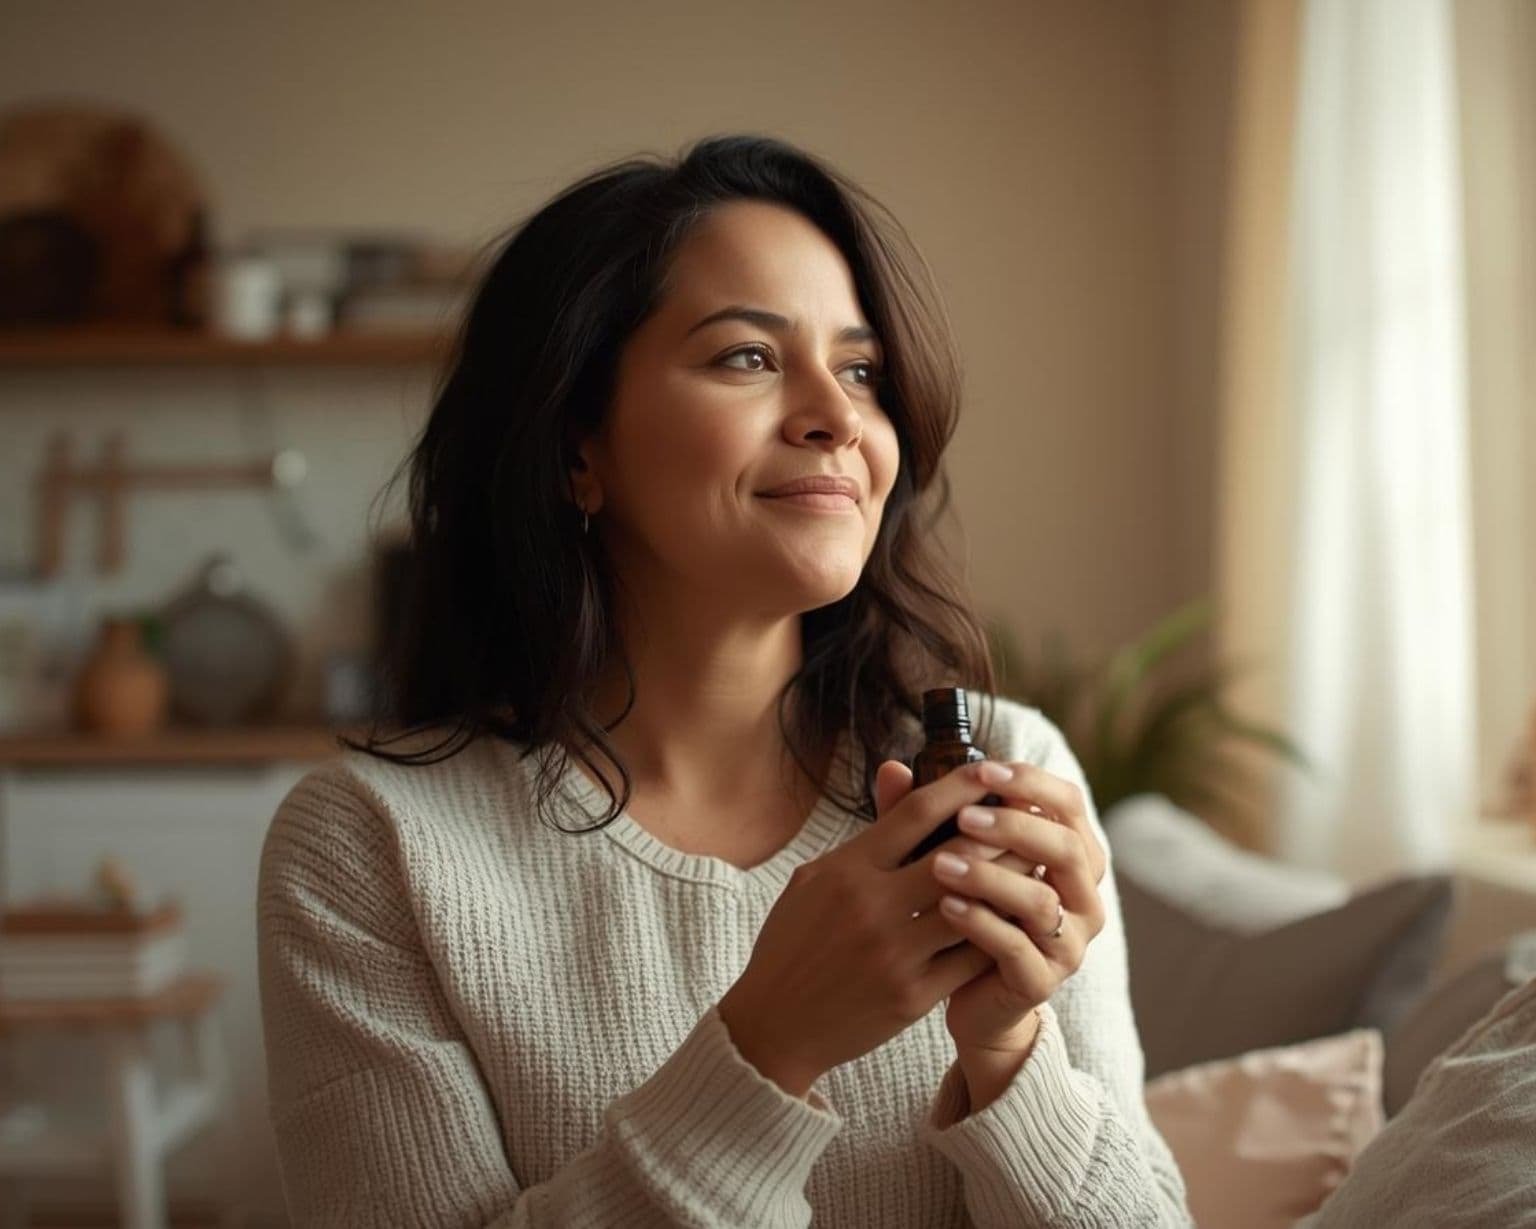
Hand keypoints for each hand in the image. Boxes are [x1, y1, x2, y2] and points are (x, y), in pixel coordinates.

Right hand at [718, 760, 1030, 1095]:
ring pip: (974, 907)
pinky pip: (970, 959)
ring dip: (1010, 884)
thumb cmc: (795, 940)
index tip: (991, 769)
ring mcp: (894, 953)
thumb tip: (898, 768)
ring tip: (1035, 866)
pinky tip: (1016, 921)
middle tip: (1030, 816)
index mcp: (847, 869)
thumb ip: (868, 830)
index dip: (961, 787)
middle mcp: (872, 905)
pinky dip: (998, 935)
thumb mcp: (817, 877)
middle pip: (957, 855)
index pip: (916, 813)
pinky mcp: (912, 996)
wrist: (774, 1023)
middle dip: (1002, 833)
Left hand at [879, 760, 1107, 1054]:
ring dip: (991, 876)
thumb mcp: (945, 856)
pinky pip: (1017, 949)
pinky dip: (981, 923)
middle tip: (965, 817)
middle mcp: (1082, 897)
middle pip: (1066, 848)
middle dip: (1015, 827)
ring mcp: (1067, 943)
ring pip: (1040, 900)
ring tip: (940, 864)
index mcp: (1069, 855)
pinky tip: (945, 907)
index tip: (985, 770)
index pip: (1069, 804)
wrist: (967, 994)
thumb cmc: (961, 911)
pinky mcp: (1040, 981)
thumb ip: (923, 817)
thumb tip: (889, 768)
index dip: (1032, 783)